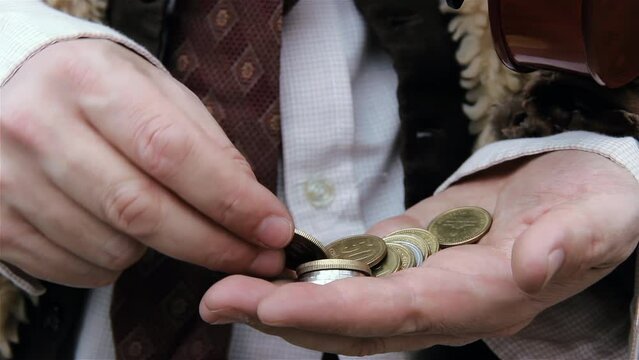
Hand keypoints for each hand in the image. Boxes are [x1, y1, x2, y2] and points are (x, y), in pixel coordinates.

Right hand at [0, 39, 291, 287]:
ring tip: (167, 221)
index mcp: (90, 81)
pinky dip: (117, 265)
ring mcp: (9, 179)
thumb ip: (206, 144)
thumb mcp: (157, 93)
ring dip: (159, 250)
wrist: (13, 92)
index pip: (171, 152)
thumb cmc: (100, 92)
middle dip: (214, 244)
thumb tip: (251, 205)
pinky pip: (78, 271)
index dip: (230, 200)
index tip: (273, 228)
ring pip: (113, 249)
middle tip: (257, 257)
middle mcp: (38, 127)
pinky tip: (122, 235)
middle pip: (143, 210)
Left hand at [199, 150, 638, 354]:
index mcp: (486, 298)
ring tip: (224, 288)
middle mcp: (443, 304)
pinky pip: (353, 276)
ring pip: (345, 304)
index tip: (276, 307)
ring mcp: (421, 284)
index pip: (404, 315)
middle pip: (358, 322)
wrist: (579, 199)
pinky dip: (308, 276)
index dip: (340, 314)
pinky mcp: (408, 257)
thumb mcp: (597, 216)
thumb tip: (537, 265)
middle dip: (287, 316)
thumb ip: (569, 241)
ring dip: (283, 299)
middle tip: (219, 299)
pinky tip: (266, 267)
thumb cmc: (593, 207)